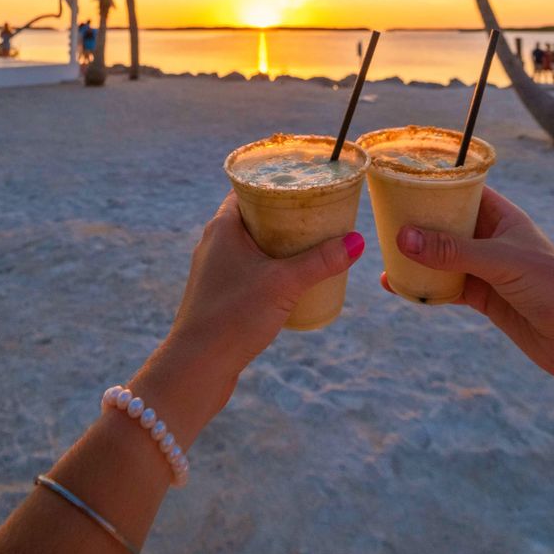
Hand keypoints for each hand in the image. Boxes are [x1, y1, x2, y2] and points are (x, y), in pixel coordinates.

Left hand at [133, 192, 364, 445]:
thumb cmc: (233, 317)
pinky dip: (270, 267)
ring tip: (312, 245)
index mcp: (223, 227)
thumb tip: (358, 242)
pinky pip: (249, 269)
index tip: (305, 186)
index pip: (249, 189)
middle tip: (318, 215)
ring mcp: (215, 270)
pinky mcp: (219, 295)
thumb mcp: (284, 284)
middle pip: (254, 216)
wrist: (195, 368)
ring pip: (252, 245)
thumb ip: (321, 262)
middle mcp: (215, 243)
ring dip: (279, 244)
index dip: (276, 184)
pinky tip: (292, 280)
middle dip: (286, 216)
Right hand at [384, 185, 553, 393]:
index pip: (462, 190)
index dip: (433, 185)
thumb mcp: (502, 262)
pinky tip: (397, 287)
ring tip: (382, 252)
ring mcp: (487, 270)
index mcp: (502, 216)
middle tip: (381, 218)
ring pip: (442, 257)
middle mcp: (492, 239)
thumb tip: (403, 237)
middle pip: (446, 224)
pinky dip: (423, 288)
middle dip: (417, 223)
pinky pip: (446, 288)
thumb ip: (453, 251)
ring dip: (416, 257)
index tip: (398, 180)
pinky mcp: (484, 300)